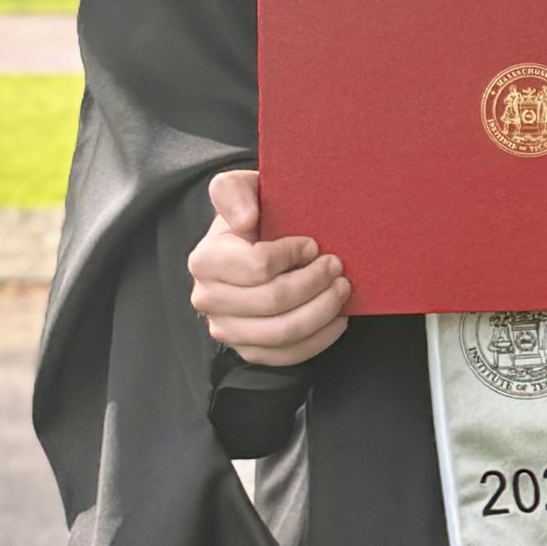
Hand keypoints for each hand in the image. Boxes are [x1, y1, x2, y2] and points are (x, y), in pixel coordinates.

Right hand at [187, 168, 351, 367]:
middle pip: (273, 301)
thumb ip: (234, 192)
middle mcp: (208, 298)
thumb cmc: (255, 216)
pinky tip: (336, 318)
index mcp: (205, 260)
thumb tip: (246, 221)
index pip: (258, 266)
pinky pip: (287, 356)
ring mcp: (227, 329)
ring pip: (283, 332)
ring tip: (341, 289)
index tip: (312, 244)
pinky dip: (320, 339)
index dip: (294, 255)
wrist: (255, 246)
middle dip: (315, 283)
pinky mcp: (249, 350)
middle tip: (336, 267)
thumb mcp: (242, 189)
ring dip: (322, 311)